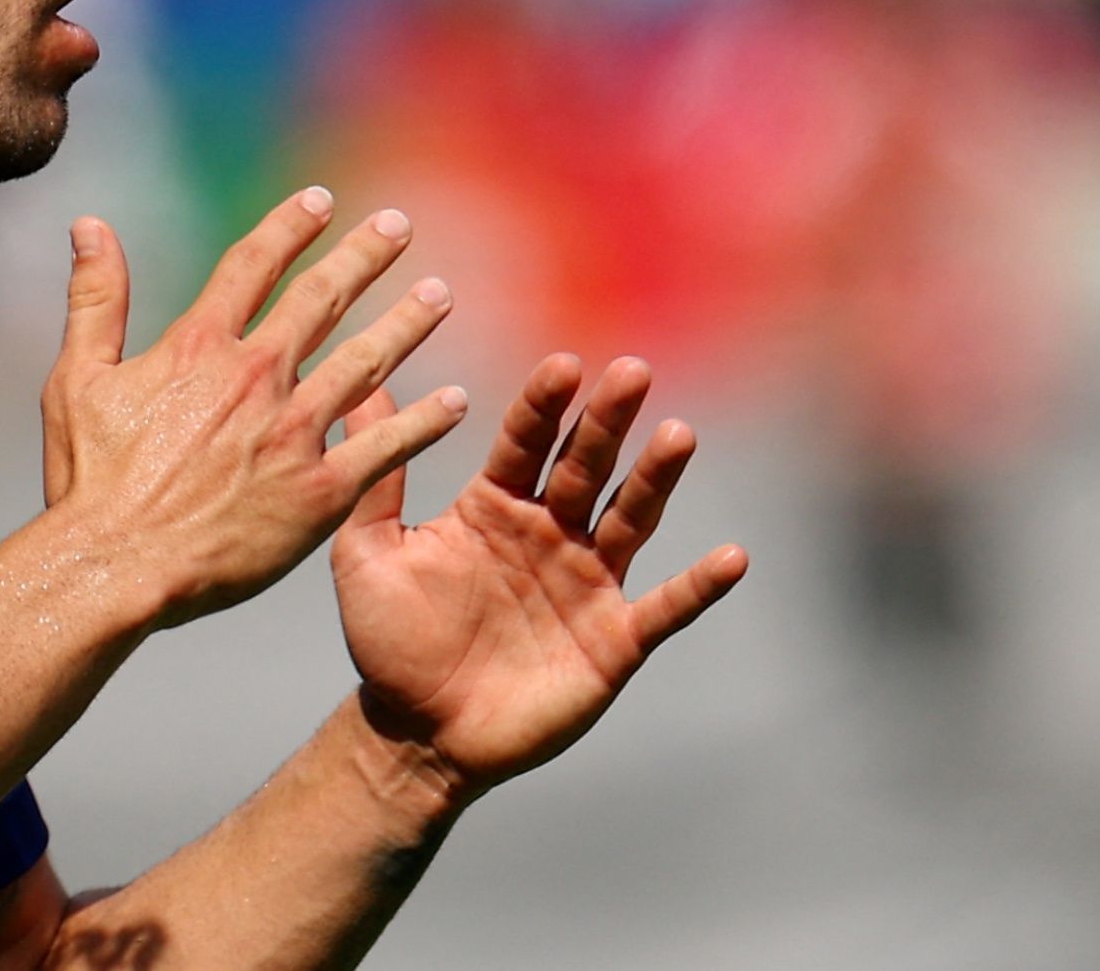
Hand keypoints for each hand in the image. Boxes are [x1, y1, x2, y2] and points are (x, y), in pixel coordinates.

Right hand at [39, 190, 470, 626]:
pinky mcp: (320, 490)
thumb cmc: (91, 482)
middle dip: (364, 257)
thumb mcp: (77, 377)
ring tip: (439, 296)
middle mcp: (257, 377)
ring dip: (406, 325)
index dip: (288, 228)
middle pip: (322, 299)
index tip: (320, 201)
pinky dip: (425, 422)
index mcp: (200, 347)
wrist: (116, 566)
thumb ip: (95, 298)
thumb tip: (90, 226)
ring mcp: (294, 431)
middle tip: (399, 227)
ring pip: (366, 362)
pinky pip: (386, 447)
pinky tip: (455, 401)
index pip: (254, 266)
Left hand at [331, 354, 747, 798]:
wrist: (418, 734)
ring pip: (630, 519)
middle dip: (607, 420)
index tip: (563, 365)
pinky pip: (664, 608)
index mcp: (494, 506)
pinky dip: (698, 586)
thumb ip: (376, 480)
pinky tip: (732, 558)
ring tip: (679, 434)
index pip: (526, 442)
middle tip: (632, 371)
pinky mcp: (613, 640)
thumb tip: (367, 386)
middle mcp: (549, 532)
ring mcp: (587, 583)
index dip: (545, 405)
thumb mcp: (368, 556)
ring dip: (656, 478)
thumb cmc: (389, 643)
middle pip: (585, 466)